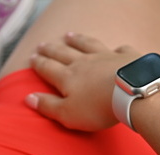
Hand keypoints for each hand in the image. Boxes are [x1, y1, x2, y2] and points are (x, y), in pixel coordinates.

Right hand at [25, 32, 140, 131]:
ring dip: (77, 40)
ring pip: (87, 45)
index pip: (48, 68)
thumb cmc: (98, 107)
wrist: (131, 92)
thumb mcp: (68, 114)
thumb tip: (28, 99)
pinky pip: (118, 50)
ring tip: (69, 35)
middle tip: (42, 45)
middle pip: (63, 53)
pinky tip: (115, 49)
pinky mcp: (125, 57)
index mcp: (68, 77)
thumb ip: (48, 106)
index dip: (39, 64)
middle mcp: (84, 62)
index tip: (32, 58)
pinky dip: (115, 49)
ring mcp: (105, 56)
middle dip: (51, 49)